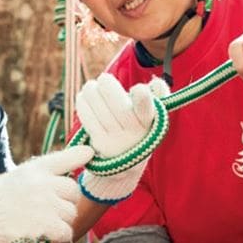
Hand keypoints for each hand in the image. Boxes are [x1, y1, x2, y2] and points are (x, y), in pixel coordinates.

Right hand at [0, 144, 92, 242]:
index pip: (63, 159)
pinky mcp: (43, 224)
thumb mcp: (21, 175)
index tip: (91, 153)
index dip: (80, 155)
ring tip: (44, 221)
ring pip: (71, 213)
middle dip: (67, 202)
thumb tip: (81, 156)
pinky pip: (66, 230)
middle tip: (51, 209)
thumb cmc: (2, 198)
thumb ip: (47, 170)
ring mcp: (43, 204)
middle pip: (74, 192)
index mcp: (36, 169)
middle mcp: (42, 183)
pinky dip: (59, 235)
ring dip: (62, 221)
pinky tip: (46, 234)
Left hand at [75, 74, 165, 202]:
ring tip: (91, 87)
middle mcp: (134, 132)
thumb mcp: (155, 112)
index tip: (137, 89)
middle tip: (103, 79)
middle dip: (106, 84)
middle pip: (115, 100)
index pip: (146, 108)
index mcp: (149, 120)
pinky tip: (83, 97)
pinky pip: (87, 116)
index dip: (143, 97)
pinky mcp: (100, 144)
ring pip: (97, 104)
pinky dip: (82, 102)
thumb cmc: (140, 126)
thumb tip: (154, 83)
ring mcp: (116, 140)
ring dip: (91, 90)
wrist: (126, 163)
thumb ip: (160, 93)